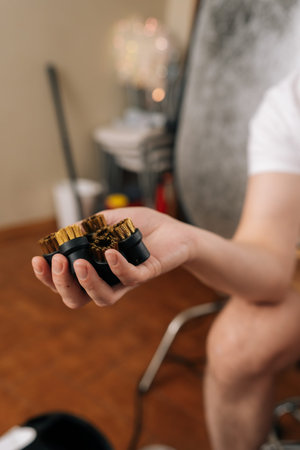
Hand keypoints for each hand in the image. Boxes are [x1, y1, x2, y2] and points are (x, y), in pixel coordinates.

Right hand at [32, 207, 191, 308]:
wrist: (174, 229)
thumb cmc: (141, 226)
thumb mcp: (110, 220)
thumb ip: (89, 226)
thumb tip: (65, 232)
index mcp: (94, 268)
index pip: (66, 281)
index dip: (48, 277)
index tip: (37, 261)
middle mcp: (108, 279)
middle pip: (78, 298)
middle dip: (62, 284)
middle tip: (60, 263)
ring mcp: (126, 280)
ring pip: (102, 298)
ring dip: (87, 284)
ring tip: (79, 264)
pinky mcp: (146, 274)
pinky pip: (130, 278)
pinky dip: (117, 266)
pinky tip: (110, 252)